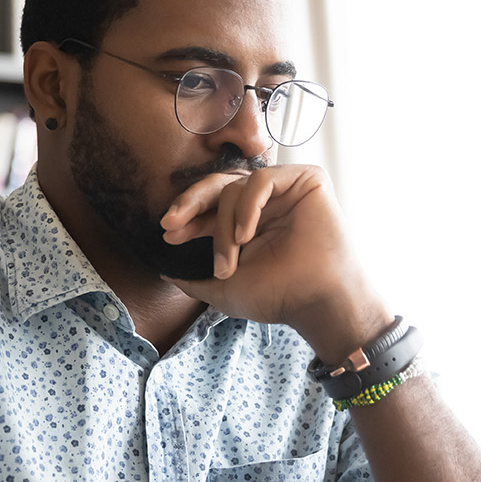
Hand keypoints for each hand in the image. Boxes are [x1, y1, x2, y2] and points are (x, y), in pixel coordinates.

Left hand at [160, 165, 390, 361]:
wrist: (316, 301)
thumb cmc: (278, 296)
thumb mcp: (223, 290)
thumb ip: (192, 281)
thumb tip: (164, 273)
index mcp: (248, 222)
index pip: (210, 207)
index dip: (188, 217)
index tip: (168, 234)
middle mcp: (265, 203)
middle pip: (218, 186)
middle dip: (190, 203)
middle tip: (172, 222)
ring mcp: (285, 190)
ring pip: (236, 187)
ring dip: (224, 225)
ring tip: (230, 260)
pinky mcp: (307, 180)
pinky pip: (263, 179)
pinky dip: (248, 206)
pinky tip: (247, 234)